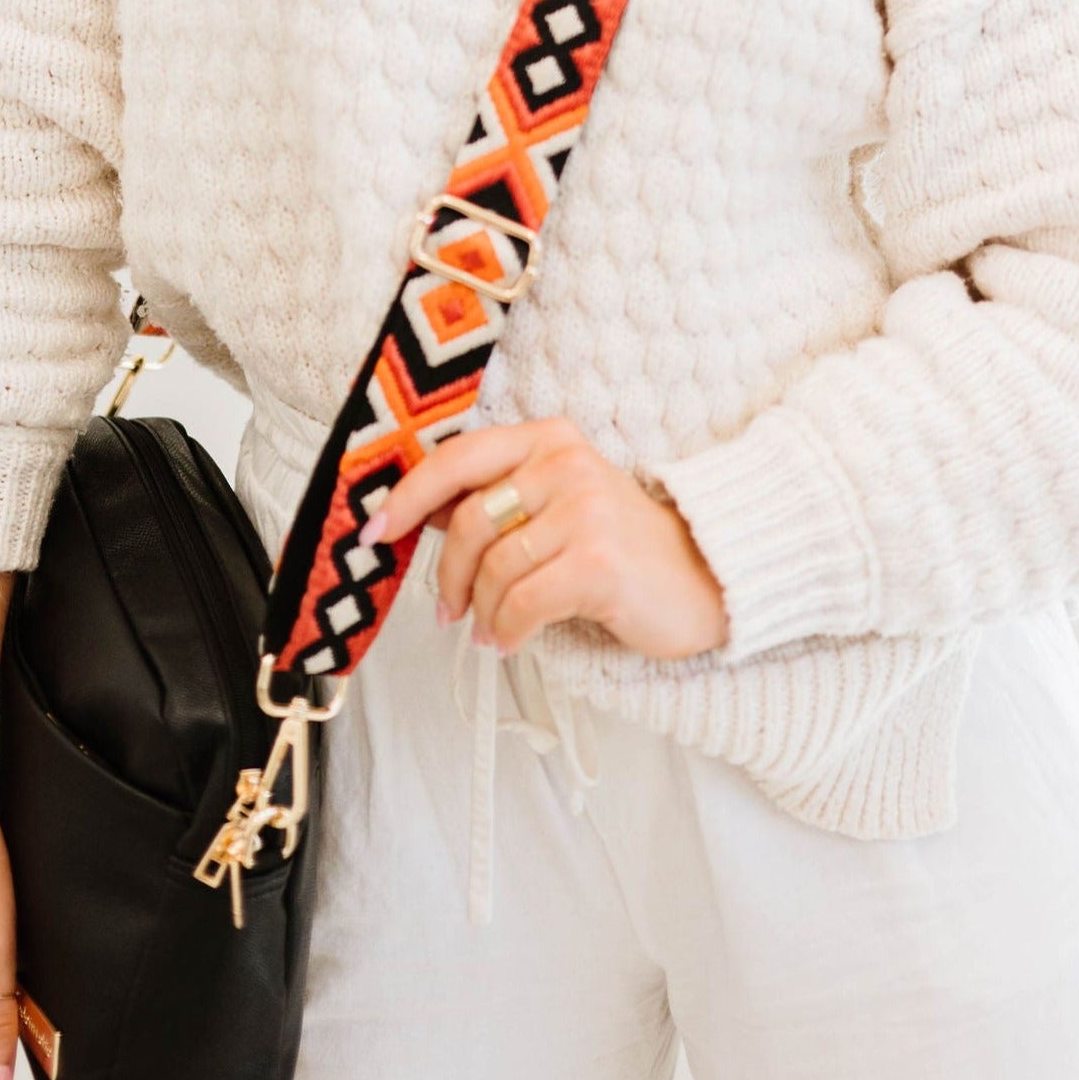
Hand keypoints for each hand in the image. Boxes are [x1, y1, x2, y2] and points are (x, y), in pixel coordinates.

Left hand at [361, 415, 729, 660]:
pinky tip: (511, 640)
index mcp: (549, 440)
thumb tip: (415, 512)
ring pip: (492, 569)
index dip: (407, 495)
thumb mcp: (557, 504)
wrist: (704, 579)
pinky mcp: (598, 562)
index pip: (457, 458)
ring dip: (482, 613)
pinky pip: (520, 604)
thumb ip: (496, 499)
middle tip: (449, 610)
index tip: (374, 530)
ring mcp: (585, 510)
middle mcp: (566, 463)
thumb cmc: (621, 547)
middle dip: (448, 575)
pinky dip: (506, 631)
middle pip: (467, 520)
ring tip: (492, 631)